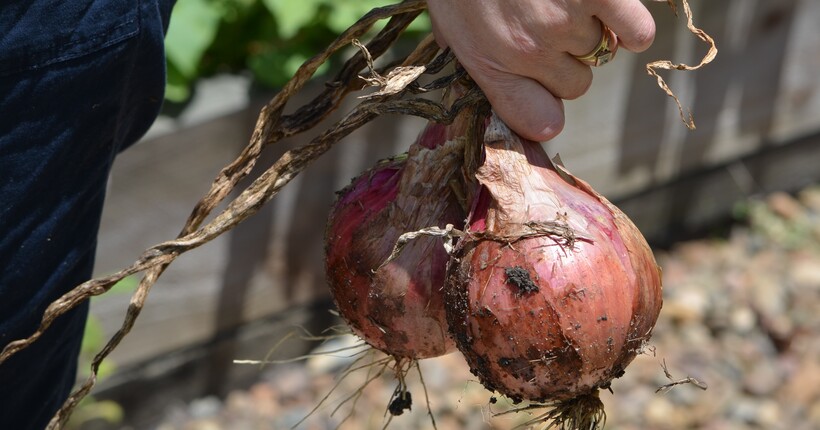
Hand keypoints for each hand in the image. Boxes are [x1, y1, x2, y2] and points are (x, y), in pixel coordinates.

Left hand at [426, 0, 654, 140]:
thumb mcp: (447, 18)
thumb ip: (469, 56)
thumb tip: (482, 89)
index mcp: (489, 62)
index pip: (537, 120)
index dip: (545, 109)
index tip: (545, 94)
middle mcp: (529, 51)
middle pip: (576, 86)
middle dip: (566, 60)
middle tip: (550, 25)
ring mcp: (565, 23)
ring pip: (600, 52)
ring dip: (590, 29)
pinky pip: (636, 32)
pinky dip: (630, 25)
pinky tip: (611, 8)